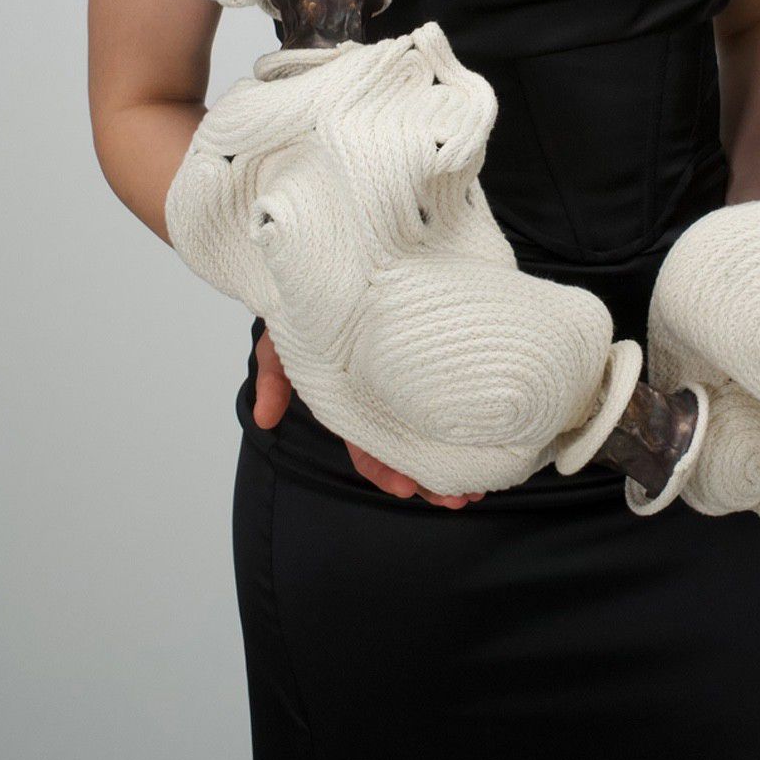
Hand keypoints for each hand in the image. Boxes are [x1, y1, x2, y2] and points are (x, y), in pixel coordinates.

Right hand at [254, 323, 483, 509]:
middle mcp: (383, 397)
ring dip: (457, 458)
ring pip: (436, 428)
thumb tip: (264, 418)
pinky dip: (472, 416)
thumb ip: (273, 374)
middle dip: (433, 477)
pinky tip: (495, 434)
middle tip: (462, 497)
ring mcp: (410, 377)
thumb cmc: (308, 305)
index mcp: (350, 401)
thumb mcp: (283, 337)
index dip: (385, 471)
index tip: (407, 488)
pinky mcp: (434, 351)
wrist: (334, 262)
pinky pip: (456, 389)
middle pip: (410, 447)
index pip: (367, 447)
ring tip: (483, 482)